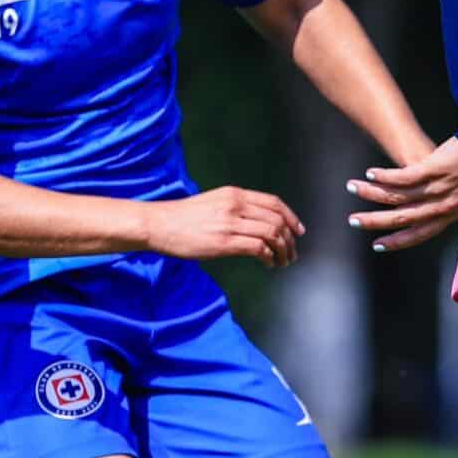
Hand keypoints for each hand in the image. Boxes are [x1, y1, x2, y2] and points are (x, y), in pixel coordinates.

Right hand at [145, 186, 303, 266]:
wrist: (159, 224)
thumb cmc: (183, 217)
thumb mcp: (214, 202)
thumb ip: (236, 208)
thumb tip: (258, 222)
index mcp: (235, 194)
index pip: (274, 203)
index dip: (291, 217)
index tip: (298, 231)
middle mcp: (236, 206)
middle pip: (277, 220)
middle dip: (290, 239)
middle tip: (292, 252)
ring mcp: (231, 224)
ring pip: (272, 235)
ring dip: (283, 251)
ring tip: (283, 261)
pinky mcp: (225, 242)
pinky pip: (259, 248)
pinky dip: (269, 257)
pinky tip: (268, 263)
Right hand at [347, 136, 457, 251]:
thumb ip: (445, 205)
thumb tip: (429, 210)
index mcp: (450, 214)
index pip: (420, 234)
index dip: (398, 242)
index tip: (378, 245)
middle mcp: (443, 206)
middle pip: (402, 218)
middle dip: (374, 221)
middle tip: (354, 221)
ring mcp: (438, 187)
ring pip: (398, 196)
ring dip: (372, 193)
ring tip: (353, 187)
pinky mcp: (433, 168)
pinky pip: (403, 176)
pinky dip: (384, 176)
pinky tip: (370, 173)